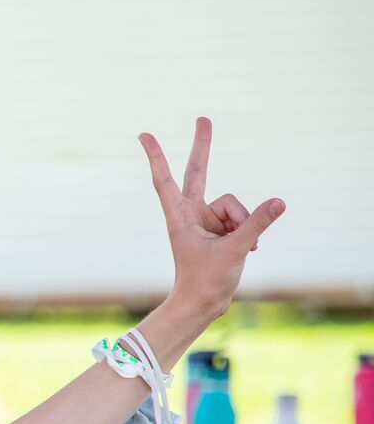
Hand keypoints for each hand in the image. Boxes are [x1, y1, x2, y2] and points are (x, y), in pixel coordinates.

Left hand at [139, 117, 284, 319]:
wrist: (203, 304)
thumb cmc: (206, 280)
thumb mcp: (234, 251)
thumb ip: (257, 225)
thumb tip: (279, 202)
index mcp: (179, 217)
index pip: (165, 180)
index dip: (157, 157)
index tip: (144, 135)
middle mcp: (191, 214)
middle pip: (198, 173)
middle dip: (203, 147)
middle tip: (204, 118)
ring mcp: (206, 220)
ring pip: (234, 205)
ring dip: (243, 224)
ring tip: (236, 248)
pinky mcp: (220, 229)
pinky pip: (243, 218)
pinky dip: (249, 232)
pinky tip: (246, 251)